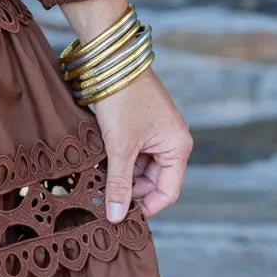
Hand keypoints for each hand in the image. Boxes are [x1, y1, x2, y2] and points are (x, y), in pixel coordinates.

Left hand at [92, 67, 192, 221]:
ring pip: (140, 167)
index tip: (123, 217)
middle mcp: (172, 141)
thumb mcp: (120, 146)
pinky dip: (118, 159)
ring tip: (99, 178)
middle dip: (130, 190)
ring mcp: (157, 133)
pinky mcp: (142, 125)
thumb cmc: (122, 100)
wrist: (112, 60)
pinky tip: (100, 162)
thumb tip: (116, 216)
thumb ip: (118, 183)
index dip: (147, 207)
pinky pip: (134, 152)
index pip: (168, 192)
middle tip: (104, 199)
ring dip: (122, 174)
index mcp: (178, 147)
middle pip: (153, 181)